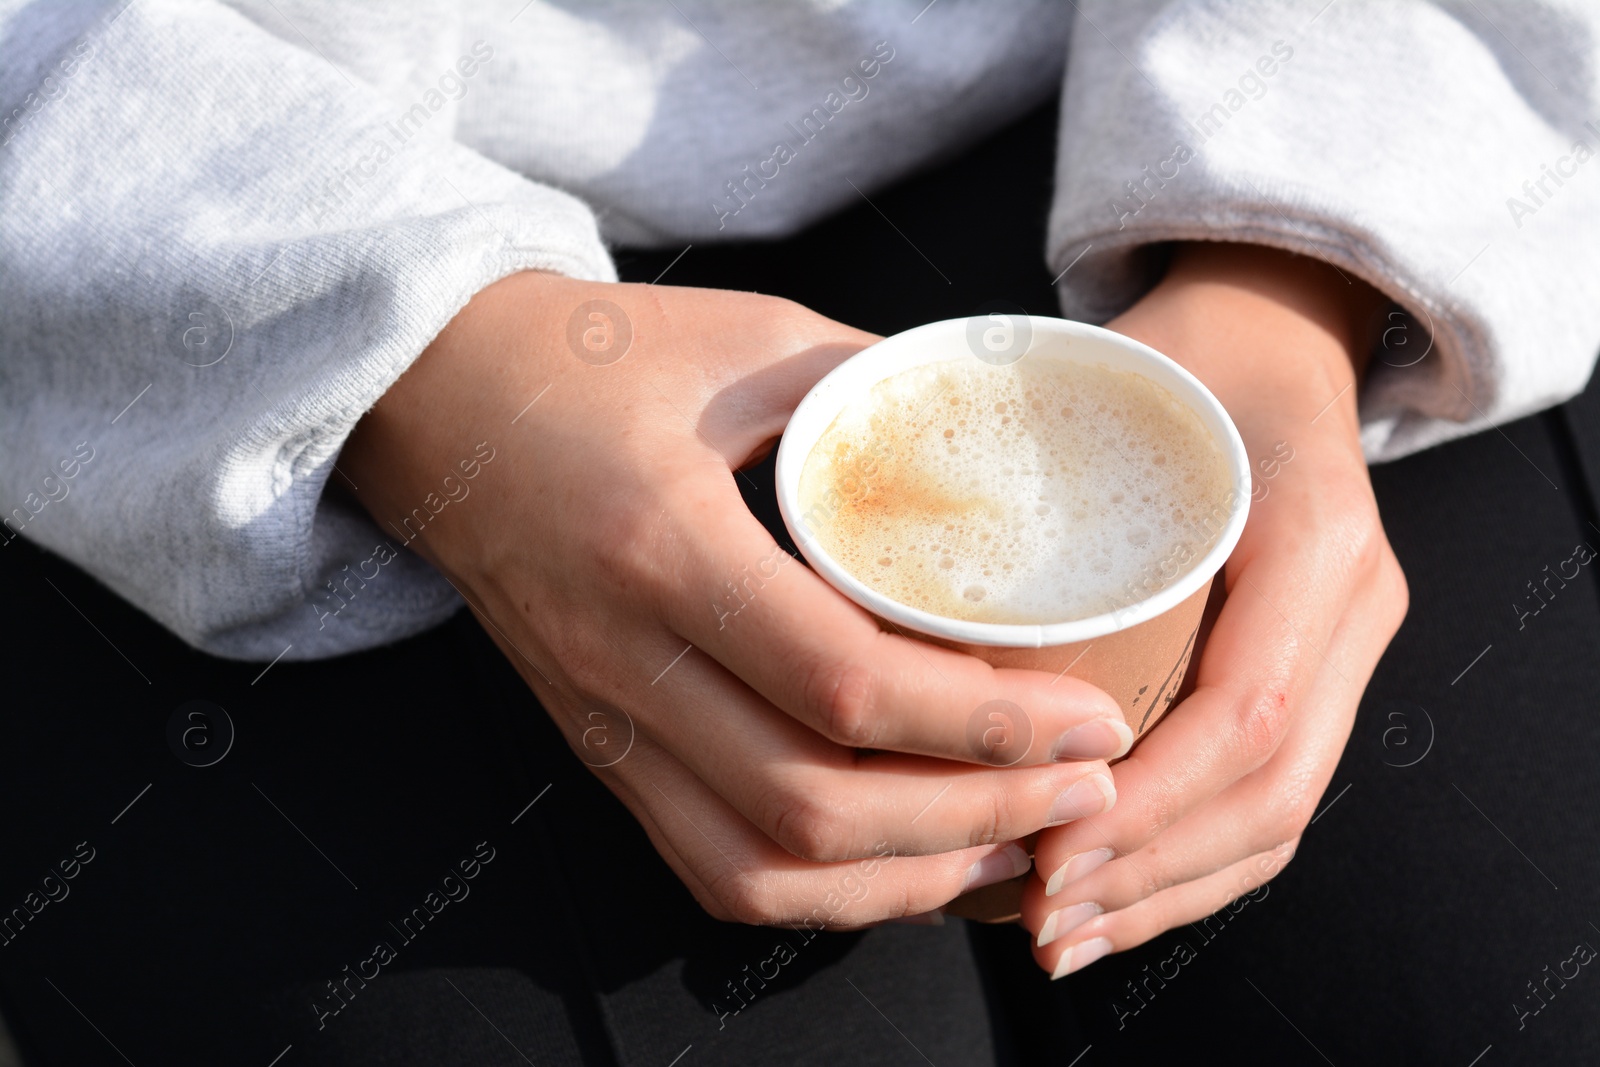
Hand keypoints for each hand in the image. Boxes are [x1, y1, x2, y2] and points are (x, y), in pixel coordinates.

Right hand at [341, 272, 1130, 927]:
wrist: (435, 401)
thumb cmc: (590, 355)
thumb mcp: (747, 339)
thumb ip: (879, 392)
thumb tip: (1008, 448)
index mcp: (661, 545)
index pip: (842, 685)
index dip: (986, 725)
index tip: (1096, 718)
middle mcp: (622, 659)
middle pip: (814, 809)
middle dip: (977, 819)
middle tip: (1088, 789)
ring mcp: (602, 720)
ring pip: (760, 869)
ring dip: (905, 880)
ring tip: (1019, 843)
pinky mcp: (600, 747)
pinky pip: (711, 865)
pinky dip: (824, 893)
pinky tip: (911, 861)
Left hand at [1023, 244, 1407, 976]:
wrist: (1272, 328)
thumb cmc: (1174, 351)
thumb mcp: (1109, 385)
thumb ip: (1028, 473)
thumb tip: (885, 586)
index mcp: (1314, 536)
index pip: (1242, 716)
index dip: (1145, 802)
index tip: (1046, 849)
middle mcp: (1354, 603)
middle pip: (1272, 791)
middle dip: (1149, 872)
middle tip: (1038, 919)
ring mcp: (1349, 644)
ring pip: (1281, 815)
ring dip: (1170, 892)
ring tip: (1063, 935)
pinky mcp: (1320, 671)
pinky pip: (1277, 795)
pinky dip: (1198, 864)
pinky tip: (1117, 901)